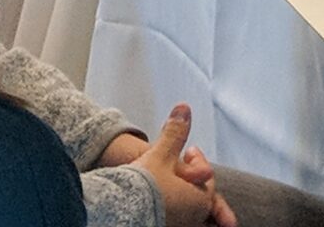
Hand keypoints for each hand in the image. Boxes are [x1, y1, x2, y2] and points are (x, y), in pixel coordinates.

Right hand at [132, 105, 234, 226]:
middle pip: (199, 195)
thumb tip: (183, 108)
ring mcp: (177, 225)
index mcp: (200, 200)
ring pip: (185, 208)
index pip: (207, 177)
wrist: (116, 212)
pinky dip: (170, 208)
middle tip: (182, 167)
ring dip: (180, 194)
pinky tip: (155, 201)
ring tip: (167, 184)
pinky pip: (172, 218)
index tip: (189, 150)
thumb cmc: (143, 188)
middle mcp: (192, 218)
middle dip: (191, 178)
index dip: (198, 160)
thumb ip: (174, 133)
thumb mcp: (161, 154)